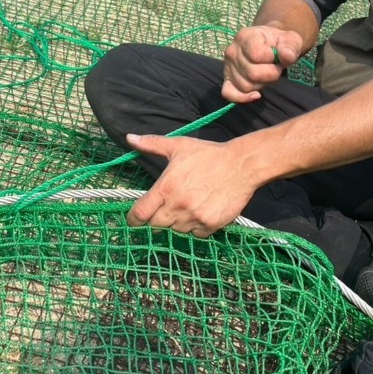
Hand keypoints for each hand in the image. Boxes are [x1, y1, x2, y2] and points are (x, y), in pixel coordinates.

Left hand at [125, 134, 259, 237]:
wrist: (242, 165)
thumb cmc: (208, 154)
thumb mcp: (178, 146)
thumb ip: (151, 144)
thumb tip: (130, 138)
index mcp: (166, 187)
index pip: (140, 213)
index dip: (134, 218)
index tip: (135, 219)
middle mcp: (178, 205)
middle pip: (156, 225)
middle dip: (157, 218)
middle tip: (166, 207)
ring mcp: (194, 217)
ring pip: (175, 231)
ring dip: (177, 222)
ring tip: (187, 206)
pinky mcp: (210, 225)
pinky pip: (195, 235)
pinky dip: (195, 227)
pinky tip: (200, 212)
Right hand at [222, 25, 302, 102]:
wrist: (270, 45)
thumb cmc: (279, 43)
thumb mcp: (290, 40)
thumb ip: (290, 47)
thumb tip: (286, 56)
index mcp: (245, 36)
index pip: (256, 55)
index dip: (271, 59)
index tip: (275, 56)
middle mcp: (232, 50)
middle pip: (252, 74)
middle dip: (270, 75)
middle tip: (274, 68)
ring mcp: (227, 66)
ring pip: (245, 86)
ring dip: (261, 85)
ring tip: (266, 75)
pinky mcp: (227, 79)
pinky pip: (229, 93)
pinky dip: (242, 98)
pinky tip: (256, 94)